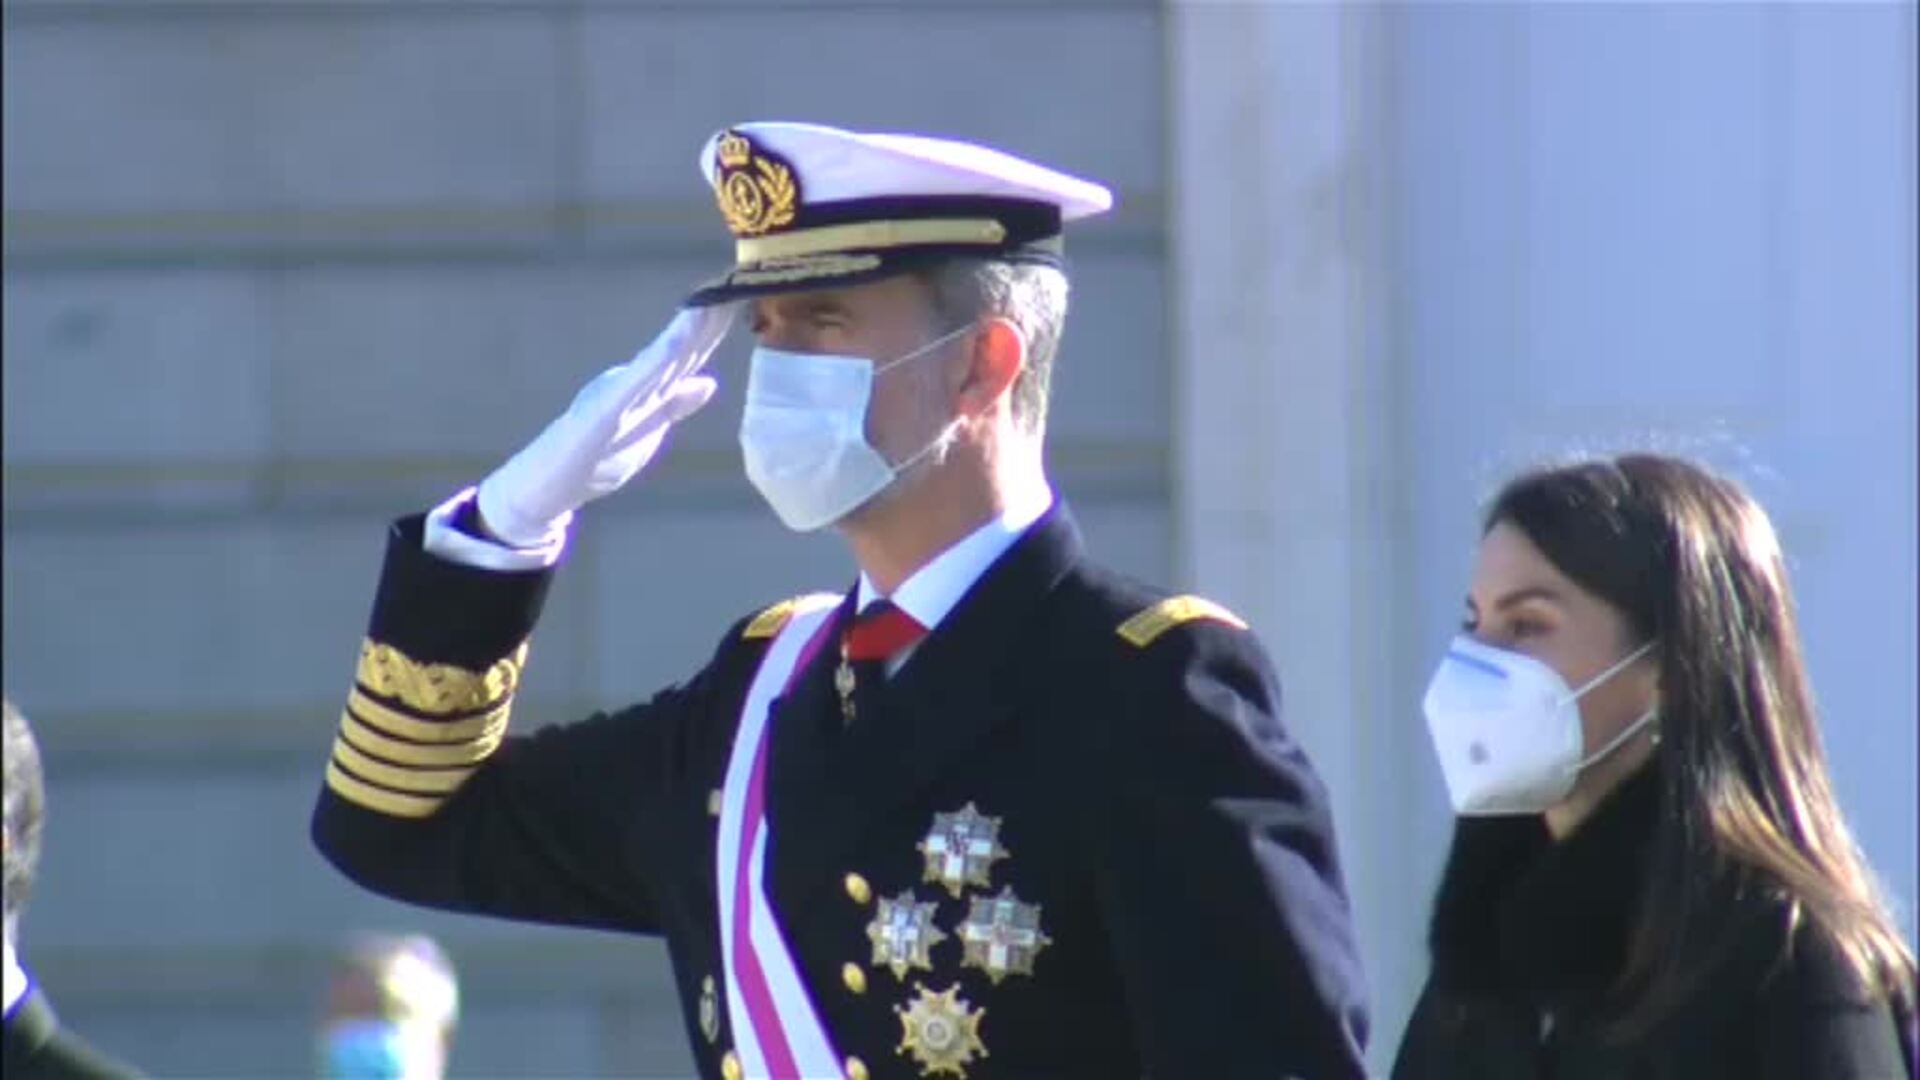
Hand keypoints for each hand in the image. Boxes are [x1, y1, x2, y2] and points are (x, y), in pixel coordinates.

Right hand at [476, 305, 734, 545]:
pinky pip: (636, 384)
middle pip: (681, 349)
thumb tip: (709, 382)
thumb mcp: (647, 428)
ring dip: (687, 331)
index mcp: (648, 388)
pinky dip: (658, 363)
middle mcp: (635, 383)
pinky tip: (675, 344)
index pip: (689, 355)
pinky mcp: (603, 411)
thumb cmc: (595, 456)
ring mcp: (619, 394)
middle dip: (708, 319)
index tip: (740, 296)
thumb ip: (675, 404)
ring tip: (710, 302)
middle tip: (735, 282)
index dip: (713, 328)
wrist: (549, 483)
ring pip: (662, 359)